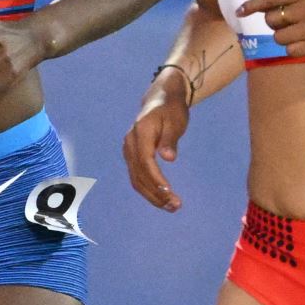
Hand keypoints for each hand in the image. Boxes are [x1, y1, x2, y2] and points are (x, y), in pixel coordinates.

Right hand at [123, 78, 189, 210]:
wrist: (161, 98)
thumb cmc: (171, 109)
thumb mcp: (176, 121)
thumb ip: (170, 140)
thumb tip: (168, 158)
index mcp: (141, 132)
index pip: (146, 161)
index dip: (156, 180)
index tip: (170, 193)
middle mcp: (130, 142)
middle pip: (139, 174)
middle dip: (156, 193)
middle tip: (175, 206)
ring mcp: (129, 149)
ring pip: (136, 178)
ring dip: (152, 195)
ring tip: (171, 206)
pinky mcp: (132, 155)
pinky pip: (137, 176)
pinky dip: (149, 189)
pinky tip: (162, 197)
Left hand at [238, 0, 304, 58]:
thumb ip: (294, 1)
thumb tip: (266, 9)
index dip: (252, 5)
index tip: (239, 11)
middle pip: (271, 20)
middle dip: (276, 26)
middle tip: (292, 26)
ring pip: (279, 38)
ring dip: (287, 40)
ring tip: (304, 36)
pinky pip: (290, 51)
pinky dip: (297, 50)